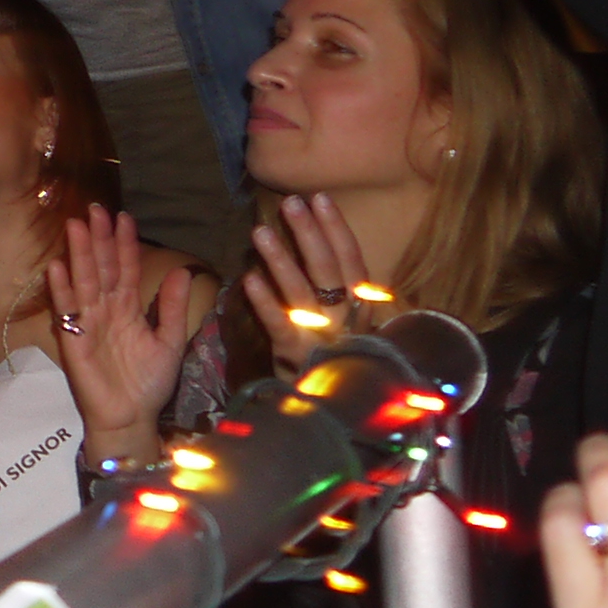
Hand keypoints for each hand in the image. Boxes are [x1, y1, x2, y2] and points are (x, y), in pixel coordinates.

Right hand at [42, 205, 205, 457]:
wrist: (131, 418)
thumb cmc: (148, 383)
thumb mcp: (170, 342)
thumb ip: (173, 307)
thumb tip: (183, 270)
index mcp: (129, 309)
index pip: (126, 269)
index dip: (125, 244)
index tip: (124, 217)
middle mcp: (106, 310)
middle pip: (102, 268)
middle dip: (99, 239)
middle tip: (97, 209)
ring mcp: (88, 322)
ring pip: (84, 281)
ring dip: (79, 254)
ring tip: (76, 226)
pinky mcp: (74, 340)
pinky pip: (67, 311)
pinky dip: (62, 290)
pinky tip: (57, 268)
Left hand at [241, 191, 378, 376]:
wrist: (332, 409)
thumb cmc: (330, 352)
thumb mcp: (337, 317)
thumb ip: (327, 282)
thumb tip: (306, 235)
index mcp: (359, 307)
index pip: (352, 261)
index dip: (336, 229)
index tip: (319, 198)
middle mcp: (346, 320)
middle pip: (331, 272)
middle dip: (311, 235)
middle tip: (291, 202)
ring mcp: (323, 339)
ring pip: (304, 294)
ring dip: (282, 261)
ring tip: (259, 231)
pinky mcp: (298, 357)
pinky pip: (281, 325)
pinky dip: (266, 302)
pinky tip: (248, 278)